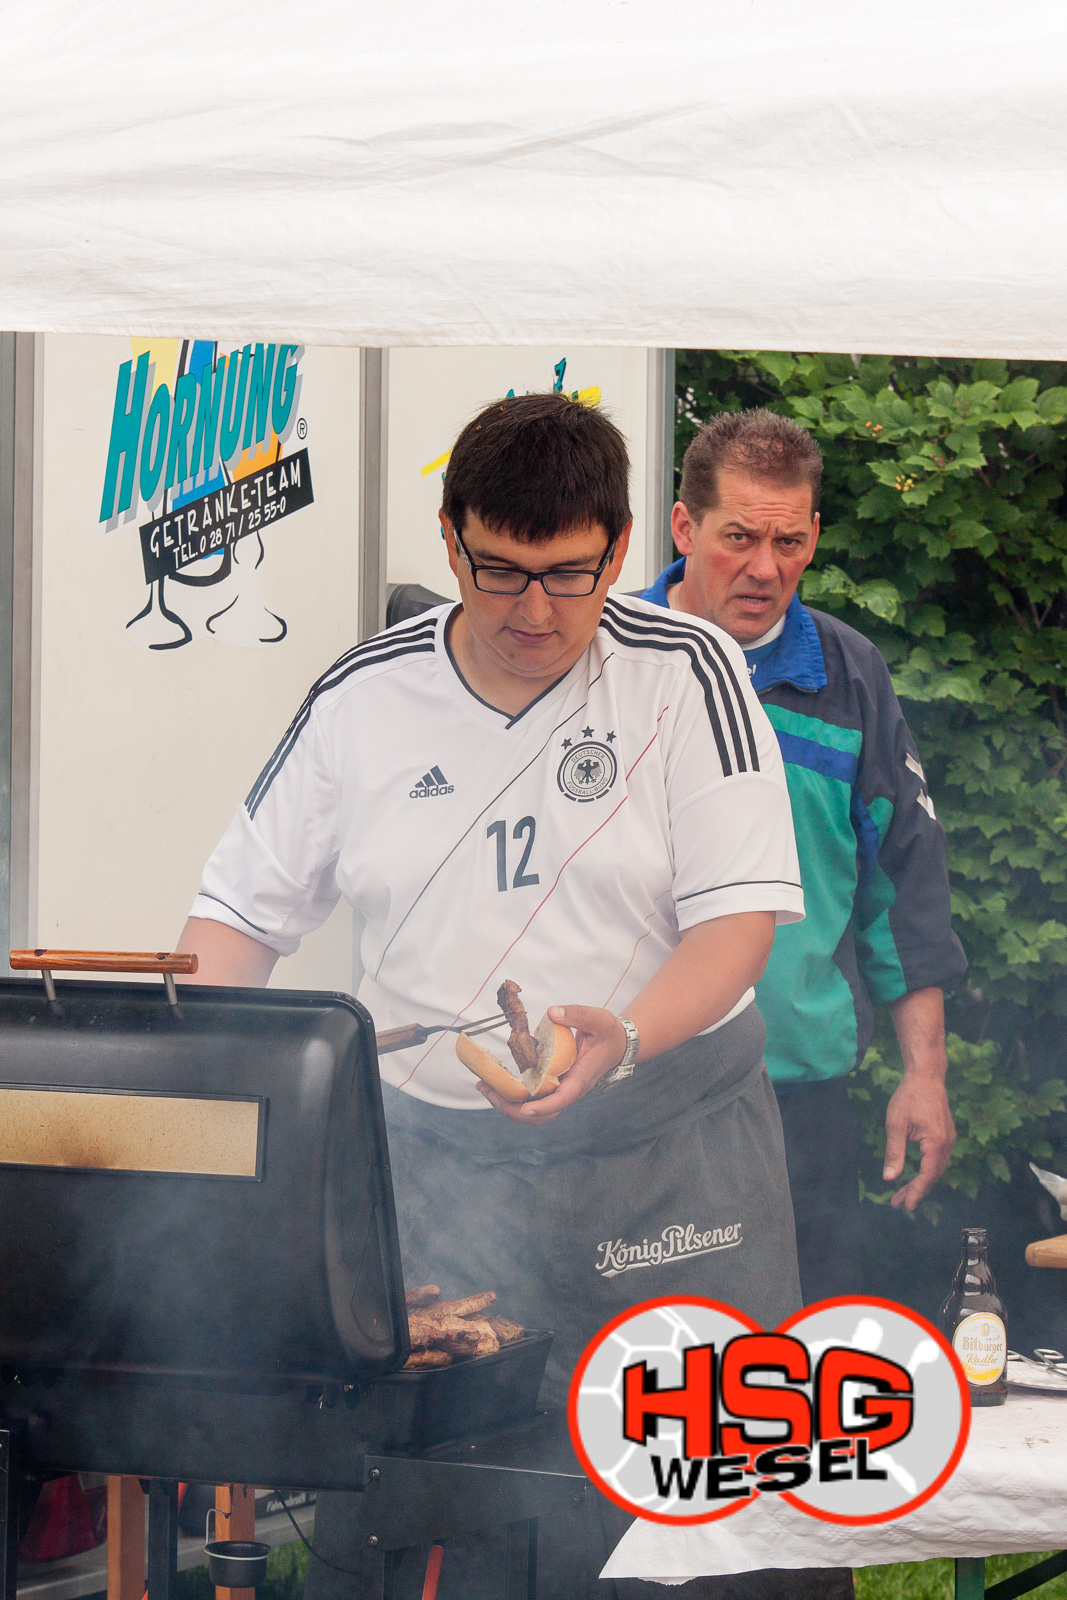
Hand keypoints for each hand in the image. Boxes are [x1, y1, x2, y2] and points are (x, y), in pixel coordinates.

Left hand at [476, 1004, 625, 1123]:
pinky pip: (533, 1100)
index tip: (524, 1110)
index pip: (562, 1099)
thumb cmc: (608, 1034)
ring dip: (510, 1106)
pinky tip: (497, 1084)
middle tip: (488, 1091)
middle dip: (514, 1110)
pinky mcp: (555, 1087)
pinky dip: (515, 1098)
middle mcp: (569, 1090)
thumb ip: (577, 1014)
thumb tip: (552, 1013)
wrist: (617, 1045)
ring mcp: (561, 1091)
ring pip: (535, 1112)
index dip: (543, 1107)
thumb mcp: (599, 1020)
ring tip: (486, 1088)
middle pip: (543, 1115)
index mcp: (581, 1078)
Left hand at [883, 1072, 955, 1210]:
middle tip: (898, 1203)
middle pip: (933, 1175)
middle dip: (916, 1190)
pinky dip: (927, 1170)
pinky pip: (938, 1159)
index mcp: (936, 1142)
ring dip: (921, 1182)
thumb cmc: (909, 1097)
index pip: (927, 1175)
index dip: (916, 1192)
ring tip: (903, 1194)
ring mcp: (949, 1139)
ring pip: (936, 1168)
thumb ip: (894, 1153)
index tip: (905, 1205)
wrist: (926, 1076)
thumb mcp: (896, 1125)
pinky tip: (916, 1175)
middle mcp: (947, 1143)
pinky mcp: (946, 1135)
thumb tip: (890, 1178)